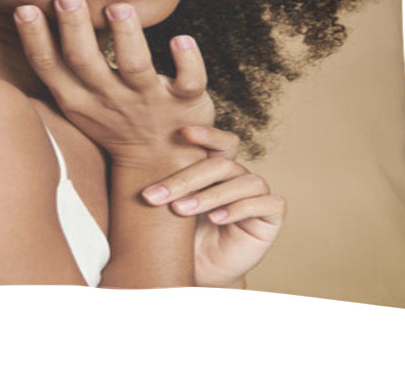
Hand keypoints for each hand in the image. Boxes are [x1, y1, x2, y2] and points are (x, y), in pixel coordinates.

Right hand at [13, 0, 214, 164]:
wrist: (161, 164)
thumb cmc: (115, 121)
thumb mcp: (77, 102)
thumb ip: (60, 67)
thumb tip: (28, 16)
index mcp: (79, 99)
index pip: (50, 67)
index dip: (35, 39)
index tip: (24, 8)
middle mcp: (111, 98)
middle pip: (86, 62)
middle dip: (75, 29)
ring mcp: (149, 101)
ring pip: (135, 67)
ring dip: (126, 36)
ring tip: (118, 7)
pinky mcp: (185, 102)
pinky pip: (189, 81)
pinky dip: (188, 60)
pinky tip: (182, 38)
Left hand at [141, 126, 285, 287]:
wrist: (201, 272)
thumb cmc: (183, 236)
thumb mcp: (169, 208)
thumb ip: (164, 185)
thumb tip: (132, 162)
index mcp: (216, 167)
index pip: (219, 142)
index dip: (206, 134)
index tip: (182, 132)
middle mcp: (238, 175)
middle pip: (221, 164)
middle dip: (185, 179)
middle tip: (156, 195)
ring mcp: (257, 193)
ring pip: (241, 181)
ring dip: (208, 195)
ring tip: (180, 210)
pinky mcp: (271, 214)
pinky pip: (264, 202)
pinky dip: (238, 208)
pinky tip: (216, 219)